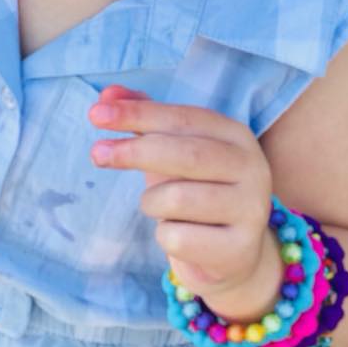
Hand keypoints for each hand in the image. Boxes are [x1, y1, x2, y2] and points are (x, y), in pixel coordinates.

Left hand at [88, 85, 280, 319]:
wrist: (233, 252)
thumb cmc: (195, 189)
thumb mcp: (169, 149)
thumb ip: (142, 118)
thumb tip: (107, 94)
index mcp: (235, 135)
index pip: (182, 118)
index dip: (137, 114)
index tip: (96, 114)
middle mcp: (252, 167)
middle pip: (184, 154)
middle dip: (134, 151)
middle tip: (97, 154)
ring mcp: (251, 209)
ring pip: (176, 199)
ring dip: (151, 202)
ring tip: (158, 206)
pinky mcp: (239, 248)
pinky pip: (177, 238)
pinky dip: (165, 235)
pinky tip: (180, 235)